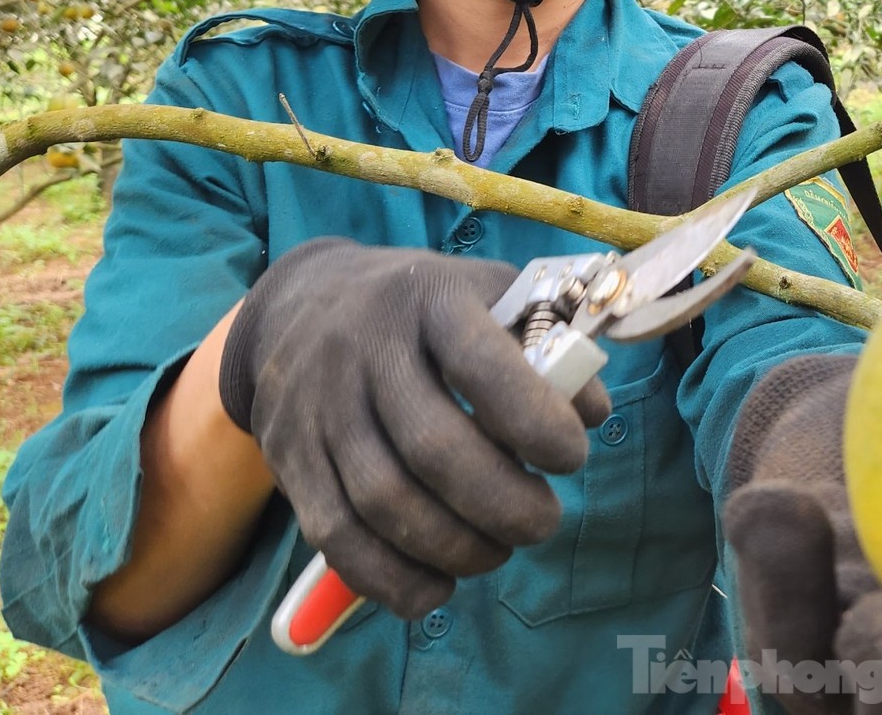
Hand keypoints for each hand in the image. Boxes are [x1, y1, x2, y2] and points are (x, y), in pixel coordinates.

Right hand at [219, 237, 609, 618]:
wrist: (300, 304)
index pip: (481, 362)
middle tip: (543, 522)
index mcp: (430, 298)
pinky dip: (392, 578)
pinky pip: (335, 537)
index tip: (571, 455)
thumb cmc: (423, 308)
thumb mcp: (489, 294)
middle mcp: (366, 348)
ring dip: (454, 547)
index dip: (533, 419)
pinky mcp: (290, 458)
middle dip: (502, 503)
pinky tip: (439, 586)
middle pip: (432, 447)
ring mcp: (320, 405)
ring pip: (383, 501)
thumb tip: (591, 412)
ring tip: (498, 550)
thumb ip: (548, 345)